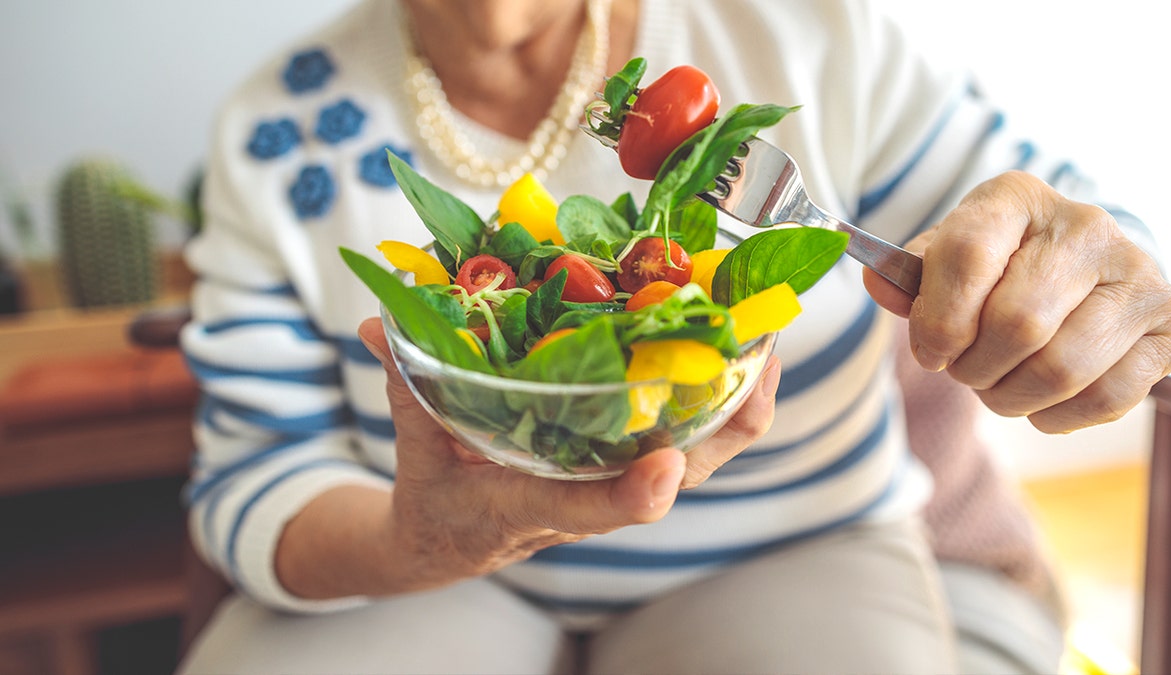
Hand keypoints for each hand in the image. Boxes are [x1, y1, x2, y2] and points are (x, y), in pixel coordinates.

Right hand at [357, 317, 780, 590]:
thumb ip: (406, 386)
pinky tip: (736, 343)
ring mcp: (613, 482)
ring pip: (699, 454)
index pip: (587, 510)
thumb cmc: (437, 500)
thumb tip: (377, 325)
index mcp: (532, 506)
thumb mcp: (414, 450)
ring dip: (739, 399)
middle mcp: (588, 498)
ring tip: (766, 331)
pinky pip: (689, 434)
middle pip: (680, 478)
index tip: (662, 471)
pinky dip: (720, 394)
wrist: (449, 542)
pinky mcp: (622, 463)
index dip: (630, 496)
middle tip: (761, 351)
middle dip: (727, 422)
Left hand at [864, 171, 1170, 432]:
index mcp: (1017, 198)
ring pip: (1061, 368)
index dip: (938, 319)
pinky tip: (1041, 400)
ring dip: (1011, 397)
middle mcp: (1087, 227)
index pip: (968, 254)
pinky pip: (1106, 398)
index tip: (929, 350)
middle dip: (975, 368)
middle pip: (1017, 324)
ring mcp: (1138, 274)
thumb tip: (879, 283)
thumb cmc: (998, 269)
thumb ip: (910, 278)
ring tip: (999, 385)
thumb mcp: (947, 260)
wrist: (1080, 271)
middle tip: (966, 370)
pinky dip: (1057, 416)